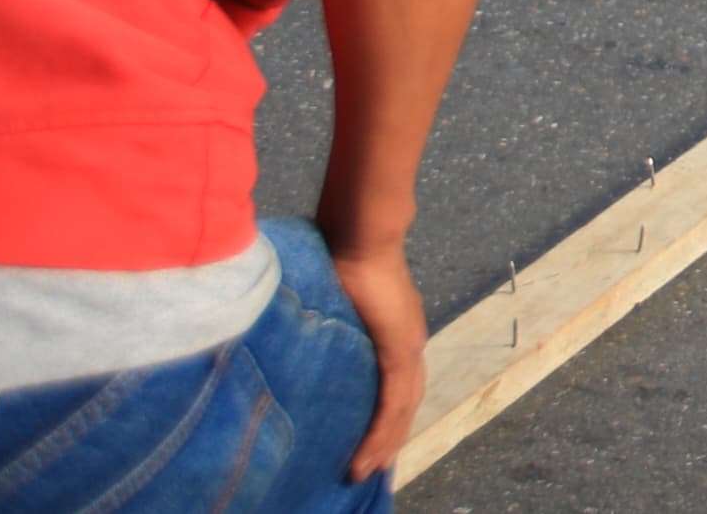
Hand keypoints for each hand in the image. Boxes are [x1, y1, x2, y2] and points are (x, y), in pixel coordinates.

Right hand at [332, 234, 426, 479]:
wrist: (361, 233)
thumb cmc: (342, 257)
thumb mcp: (336, 301)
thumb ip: (327, 322)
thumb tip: (298, 332)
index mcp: (396, 333)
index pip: (396, 385)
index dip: (387, 417)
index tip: (373, 444)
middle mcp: (408, 343)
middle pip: (403, 404)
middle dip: (388, 439)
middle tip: (370, 471)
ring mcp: (407, 346)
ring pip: (400, 410)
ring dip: (384, 444)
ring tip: (363, 473)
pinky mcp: (399, 348)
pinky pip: (393, 401)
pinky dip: (381, 432)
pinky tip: (368, 455)